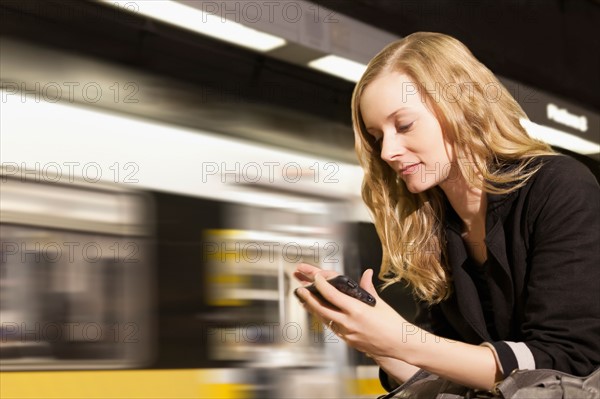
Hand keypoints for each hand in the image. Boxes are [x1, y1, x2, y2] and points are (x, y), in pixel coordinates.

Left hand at [294, 264, 409, 358]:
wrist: (400, 344)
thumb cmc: (392, 323)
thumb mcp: (379, 303)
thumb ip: (368, 287)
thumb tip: (367, 273)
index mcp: (357, 310)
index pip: (332, 295)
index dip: (321, 285)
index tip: (315, 277)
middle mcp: (349, 322)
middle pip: (322, 309)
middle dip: (308, 298)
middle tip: (299, 289)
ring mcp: (347, 333)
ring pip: (324, 319)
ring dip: (314, 308)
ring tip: (304, 299)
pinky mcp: (348, 341)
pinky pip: (332, 328)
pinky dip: (325, 318)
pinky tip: (320, 312)